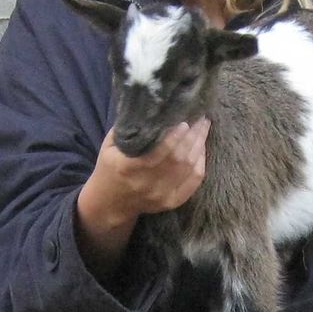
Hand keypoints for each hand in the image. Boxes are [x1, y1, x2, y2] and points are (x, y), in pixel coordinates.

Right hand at [75, 119, 208, 272]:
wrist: (111, 203)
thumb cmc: (110, 168)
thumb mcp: (109, 146)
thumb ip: (127, 129)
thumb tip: (149, 108)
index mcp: (127, 168)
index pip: (157, 153)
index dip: (174, 137)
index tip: (185, 122)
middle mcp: (146, 184)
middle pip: (177, 159)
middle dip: (193, 136)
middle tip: (201, 119)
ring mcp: (160, 195)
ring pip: (188, 168)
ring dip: (199, 146)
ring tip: (203, 128)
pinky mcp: (171, 202)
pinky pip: (193, 182)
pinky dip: (200, 163)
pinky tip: (201, 148)